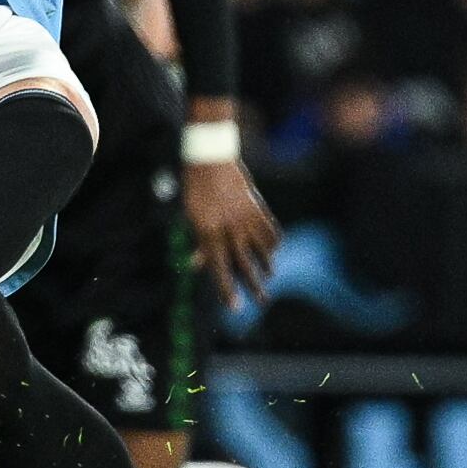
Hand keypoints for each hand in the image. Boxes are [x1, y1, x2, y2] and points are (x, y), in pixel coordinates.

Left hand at [182, 146, 279, 306]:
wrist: (210, 160)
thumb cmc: (195, 190)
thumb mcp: (192, 217)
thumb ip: (199, 242)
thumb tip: (197, 265)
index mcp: (207, 234)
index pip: (219, 269)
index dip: (226, 289)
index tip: (235, 307)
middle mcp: (228, 230)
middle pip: (243, 265)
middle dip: (253, 286)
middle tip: (263, 302)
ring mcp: (245, 220)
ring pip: (261, 250)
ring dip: (266, 266)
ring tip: (270, 277)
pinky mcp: (257, 208)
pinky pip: (270, 231)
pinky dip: (273, 242)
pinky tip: (274, 250)